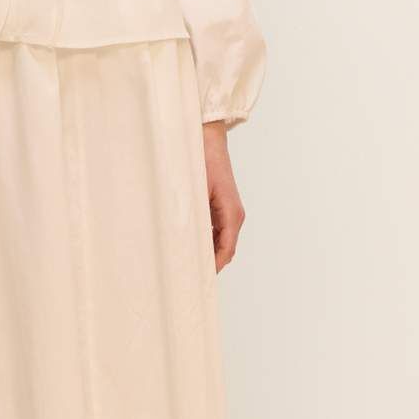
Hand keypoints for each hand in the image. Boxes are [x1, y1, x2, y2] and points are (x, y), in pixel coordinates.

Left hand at [202, 121, 245, 271]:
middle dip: (210, 263)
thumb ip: (194, 218)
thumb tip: (183, 242)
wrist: (207, 141)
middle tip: (188, 274)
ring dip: (208, 252)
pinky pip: (217, 231)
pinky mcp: (222, 207)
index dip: (214, 266)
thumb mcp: (195, 192)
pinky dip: (207, 241)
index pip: (225, 250)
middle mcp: (234, 216)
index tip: (198, 277)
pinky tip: (190, 244)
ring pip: (221, 241)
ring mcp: (230, 212)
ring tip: (187, 263)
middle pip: (225, 249)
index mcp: (232, 214)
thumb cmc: (202, 163)